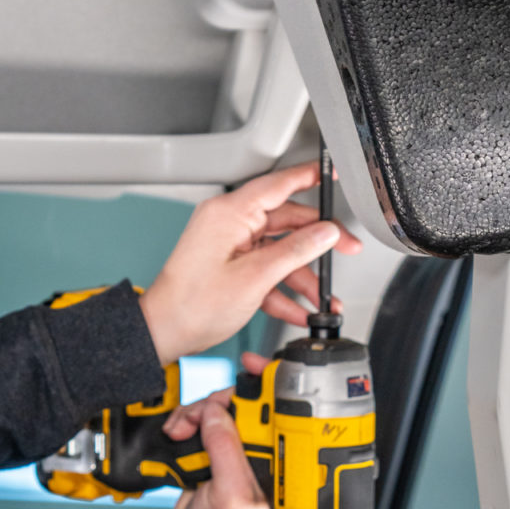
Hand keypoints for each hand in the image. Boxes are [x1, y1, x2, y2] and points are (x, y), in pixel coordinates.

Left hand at [138, 162, 361, 365]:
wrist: (164, 332)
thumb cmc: (192, 305)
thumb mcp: (254, 278)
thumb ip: (295, 252)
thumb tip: (324, 233)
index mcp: (230, 213)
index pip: (279, 183)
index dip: (311, 177)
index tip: (335, 176)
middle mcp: (229, 223)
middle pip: (285, 221)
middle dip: (317, 243)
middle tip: (345, 251)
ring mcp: (229, 245)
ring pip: (278, 251)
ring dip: (302, 276)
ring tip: (323, 298)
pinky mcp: (229, 266)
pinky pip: (264, 270)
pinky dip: (281, 290)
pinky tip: (299, 309)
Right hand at [166, 366, 273, 508]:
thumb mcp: (228, 494)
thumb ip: (226, 451)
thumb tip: (217, 413)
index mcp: (278, 463)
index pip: (281, 413)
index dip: (270, 383)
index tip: (253, 367)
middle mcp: (264, 451)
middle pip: (248, 401)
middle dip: (220, 400)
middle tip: (201, 413)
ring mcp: (239, 447)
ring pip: (221, 406)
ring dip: (196, 412)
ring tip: (183, 429)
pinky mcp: (216, 446)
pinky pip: (202, 417)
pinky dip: (187, 418)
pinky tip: (179, 430)